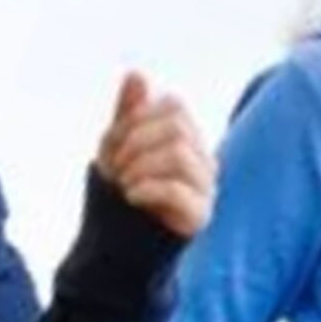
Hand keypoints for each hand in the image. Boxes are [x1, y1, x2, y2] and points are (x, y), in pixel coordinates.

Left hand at [94, 73, 214, 239]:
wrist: (115, 248)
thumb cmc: (118, 196)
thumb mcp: (116, 148)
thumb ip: (128, 113)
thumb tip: (137, 73)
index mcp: (187, 139)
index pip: (174, 106)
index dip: (138, 118)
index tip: (113, 145)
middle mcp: (203, 160)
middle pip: (176, 127)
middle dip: (135, 143)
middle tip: (115, 169)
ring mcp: (206, 188)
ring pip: (178, 153)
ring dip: (139, 166)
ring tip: (124, 185)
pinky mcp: (201, 216)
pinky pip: (177, 188)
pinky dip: (146, 188)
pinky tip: (131, 197)